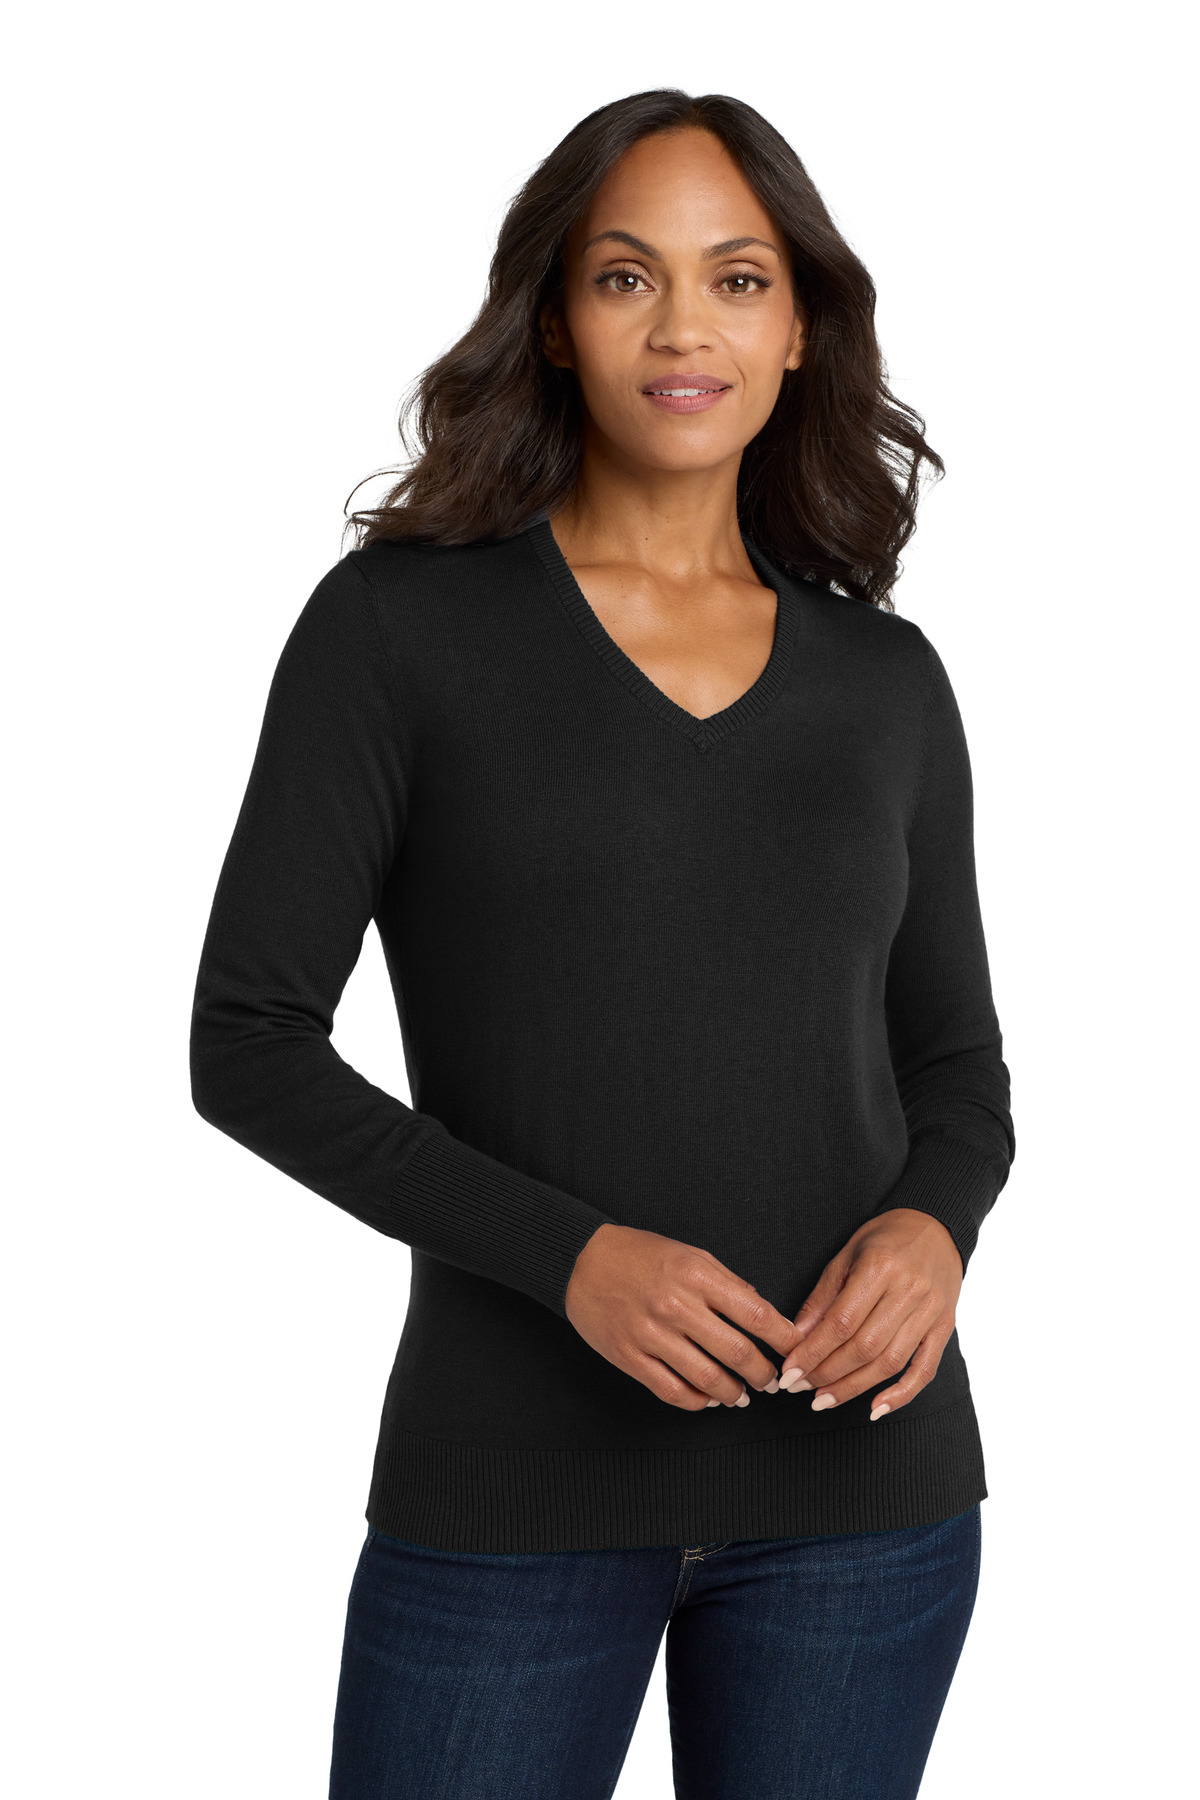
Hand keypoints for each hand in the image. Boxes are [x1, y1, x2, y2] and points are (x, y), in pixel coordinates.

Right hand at [565, 1223, 804, 1410]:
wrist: (582, 1261)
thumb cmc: (640, 1254)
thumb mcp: (690, 1254)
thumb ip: (728, 1283)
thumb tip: (763, 1312)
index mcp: (696, 1275)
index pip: (757, 1315)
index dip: (784, 1340)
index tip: (796, 1352)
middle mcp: (676, 1305)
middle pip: (737, 1353)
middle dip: (764, 1375)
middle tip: (774, 1382)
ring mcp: (651, 1334)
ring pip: (706, 1379)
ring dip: (733, 1393)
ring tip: (743, 1396)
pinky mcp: (629, 1356)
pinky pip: (671, 1391)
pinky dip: (696, 1402)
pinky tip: (708, 1400)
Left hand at [778, 1209, 961, 1420]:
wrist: (936, 1226)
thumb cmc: (884, 1238)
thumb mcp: (845, 1256)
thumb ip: (822, 1299)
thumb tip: (796, 1338)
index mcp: (879, 1268)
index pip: (841, 1323)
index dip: (813, 1353)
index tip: (789, 1372)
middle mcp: (909, 1291)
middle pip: (864, 1347)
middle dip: (828, 1374)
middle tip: (801, 1389)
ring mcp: (931, 1311)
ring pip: (890, 1362)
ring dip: (854, 1387)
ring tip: (824, 1400)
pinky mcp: (945, 1327)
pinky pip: (924, 1369)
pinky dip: (901, 1394)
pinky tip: (875, 1408)